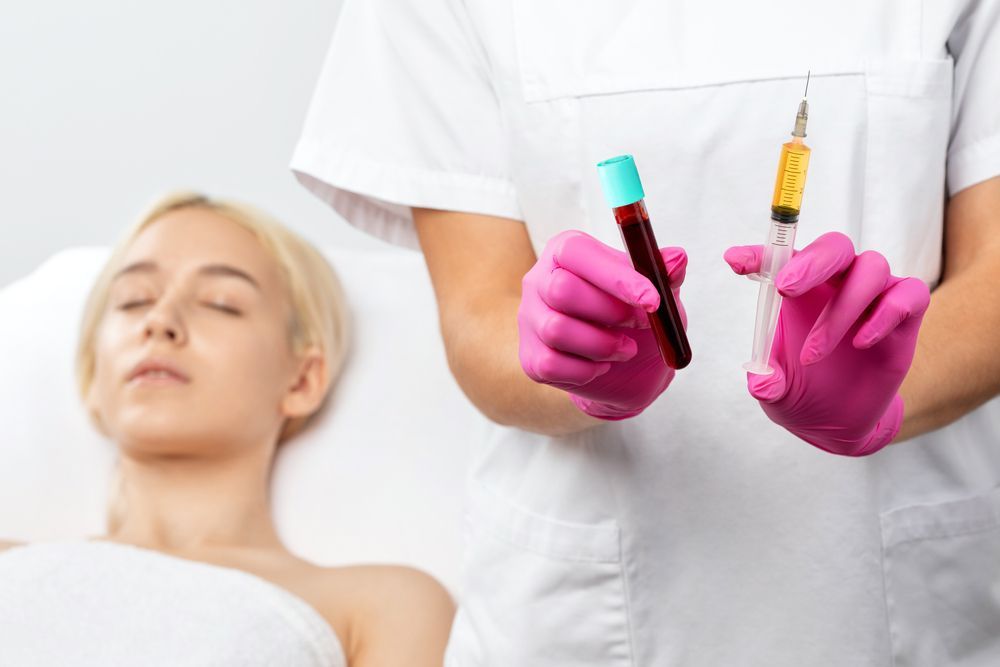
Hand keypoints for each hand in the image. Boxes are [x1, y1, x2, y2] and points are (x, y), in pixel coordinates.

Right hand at [518, 230, 687, 419]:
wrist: (627, 366)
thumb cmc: (635, 316)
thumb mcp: (657, 292)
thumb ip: (665, 275)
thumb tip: (677, 258)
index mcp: (566, 251)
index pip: (578, 252)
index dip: (616, 276)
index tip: (652, 300)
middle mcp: (540, 280)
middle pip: (561, 290)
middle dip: (610, 311)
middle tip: (642, 323)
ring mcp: (530, 319)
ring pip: (556, 329)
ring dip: (603, 345)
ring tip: (626, 348)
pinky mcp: (530, 357)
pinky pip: (551, 364)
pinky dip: (586, 370)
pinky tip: (602, 365)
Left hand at [724, 231, 929, 455]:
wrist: (838, 419)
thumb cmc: (802, 388)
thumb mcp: (777, 391)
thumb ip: (767, 383)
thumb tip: (762, 382)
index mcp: (797, 287)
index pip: (781, 258)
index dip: (760, 254)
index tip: (736, 261)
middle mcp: (836, 282)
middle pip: (835, 246)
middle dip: (812, 262)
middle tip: (785, 288)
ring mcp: (872, 295)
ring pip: (870, 268)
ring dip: (840, 309)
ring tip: (813, 354)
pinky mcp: (904, 315)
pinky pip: (908, 294)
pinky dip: (885, 314)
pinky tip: (861, 343)